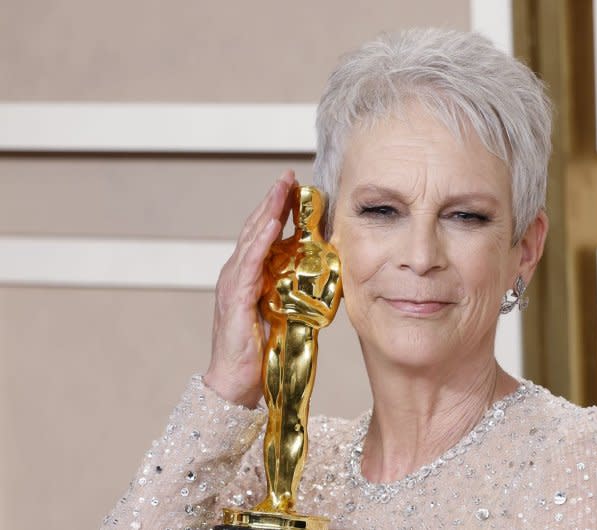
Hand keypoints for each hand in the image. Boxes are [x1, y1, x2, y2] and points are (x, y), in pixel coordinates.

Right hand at [203, 170, 295, 407]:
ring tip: (282, 188)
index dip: (276, 211)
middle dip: (272, 201)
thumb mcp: (282, 315)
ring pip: (251, 239)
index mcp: (248, 278)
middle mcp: (237, 275)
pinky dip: (259, 241)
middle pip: (254, 229)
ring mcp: (233, 285)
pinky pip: (249, 264)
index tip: (293, 189)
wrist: (235, 383)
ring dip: (267, 211)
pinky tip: (270, 224)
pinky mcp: (235, 299)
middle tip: (288, 177)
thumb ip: (292, 295)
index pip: (262, 237)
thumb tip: (317, 281)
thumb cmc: (259, 353)